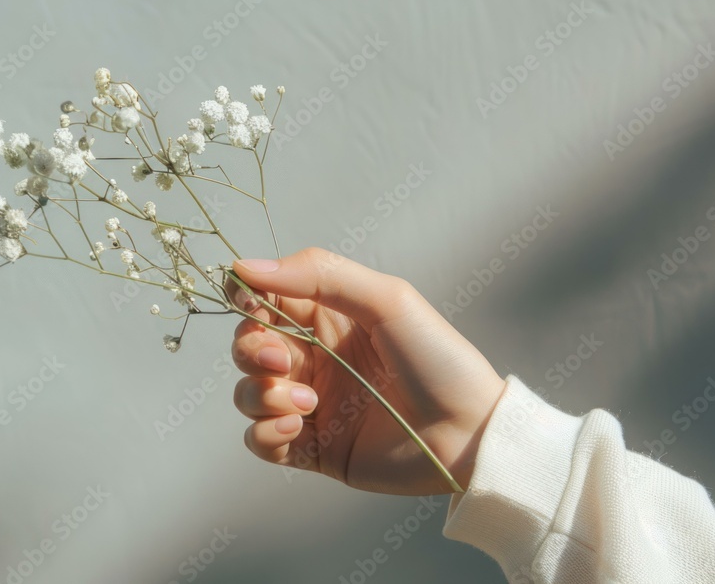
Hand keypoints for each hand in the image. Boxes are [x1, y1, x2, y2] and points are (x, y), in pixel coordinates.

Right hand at [225, 247, 506, 495]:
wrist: (469, 433)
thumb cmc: (438, 359)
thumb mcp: (386, 300)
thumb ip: (319, 275)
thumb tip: (247, 267)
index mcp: (328, 316)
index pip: (265, 298)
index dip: (246, 297)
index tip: (247, 302)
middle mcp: (314, 357)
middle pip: (247, 345)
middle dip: (251, 350)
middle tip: (281, 362)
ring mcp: (310, 403)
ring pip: (248, 393)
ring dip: (263, 395)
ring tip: (308, 402)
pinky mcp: (312, 448)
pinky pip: (260, 441)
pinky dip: (266, 434)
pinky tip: (298, 428)